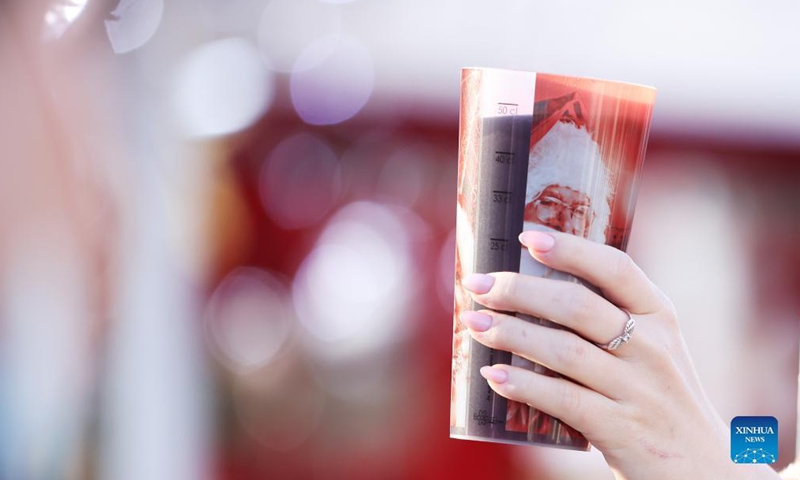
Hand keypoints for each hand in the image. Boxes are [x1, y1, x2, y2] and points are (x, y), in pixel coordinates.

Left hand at [460, 230, 778, 479]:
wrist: (703, 469)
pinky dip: (523, 384)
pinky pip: (562, 399)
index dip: (570, 249)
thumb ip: (609, 319)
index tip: (526, 236)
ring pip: (564, 351)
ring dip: (511, 333)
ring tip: (473, 323)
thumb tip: (528, 293)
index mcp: (659, 316)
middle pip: (577, 306)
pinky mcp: (621, 428)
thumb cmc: (659, 397)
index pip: (615, 268)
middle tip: (477, 285)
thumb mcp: (651, 348)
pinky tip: (493, 374)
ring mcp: (638, 389)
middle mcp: (652, 346)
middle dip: (519, 290)